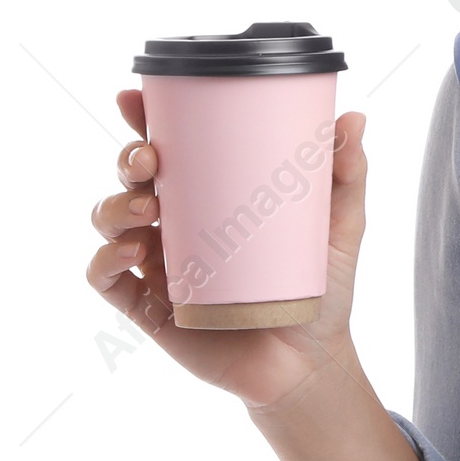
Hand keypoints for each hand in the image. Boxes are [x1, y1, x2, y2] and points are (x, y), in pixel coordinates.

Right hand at [86, 87, 372, 412]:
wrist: (312, 363)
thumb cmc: (322, 291)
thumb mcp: (341, 228)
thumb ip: (346, 174)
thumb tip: (353, 118)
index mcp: (211, 196)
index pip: (169, 148)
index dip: (144, 120)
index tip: (137, 98)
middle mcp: (177, 225)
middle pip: (132, 178)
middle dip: (129, 159)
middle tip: (151, 161)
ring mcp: (159, 266)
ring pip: (110, 222)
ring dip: (115, 207)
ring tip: (148, 211)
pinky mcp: (150, 308)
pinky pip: (106, 280)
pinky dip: (105, 261)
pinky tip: (131, 252)